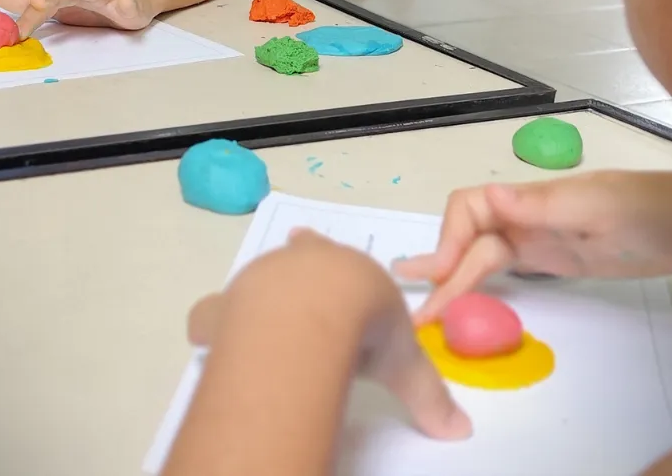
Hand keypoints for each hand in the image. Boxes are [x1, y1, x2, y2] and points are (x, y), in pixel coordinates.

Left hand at [0, 0, 161, 37]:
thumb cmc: (93, 0)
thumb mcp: (59, 2)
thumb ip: (29, 2)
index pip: (41, 3)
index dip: (28, 16)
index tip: (14, 33)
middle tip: (37, 2)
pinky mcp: (127, 2)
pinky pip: (126, 3)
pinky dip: (125, 3)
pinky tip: (123, 4)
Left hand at [187, 230, 471, 441]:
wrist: (318, 305)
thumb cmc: (367, 320)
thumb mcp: (405, 362)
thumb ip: (428, 393)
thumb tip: (459, 428)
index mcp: (344, 269)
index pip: (334, 255)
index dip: (327, 258)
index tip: (311, 244)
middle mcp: (299, 264)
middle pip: (292, 257)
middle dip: (292, 269)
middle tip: (294, 293)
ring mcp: (260, 280)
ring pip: (252, 281)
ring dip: (254, 299)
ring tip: (254, 324)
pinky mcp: (229, 304)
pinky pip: (212, 314)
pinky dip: (214, 326)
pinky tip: (213, 340)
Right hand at [396, 168, 671, 322]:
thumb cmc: (649, 208)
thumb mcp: (599, 206)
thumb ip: (543, 206)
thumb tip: (488, 197)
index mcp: (531, 198)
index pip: (469, 209)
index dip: (447, 239)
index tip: (436, 274)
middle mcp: (526, 215)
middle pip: (468, 237)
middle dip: (440, 268)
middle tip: (417, 311)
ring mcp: (538, 238)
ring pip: (479, 255)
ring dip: (452, 279)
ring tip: (424, 308)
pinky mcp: (552, 258)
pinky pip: (503, 269)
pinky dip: (477, 282)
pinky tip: (461, 298)